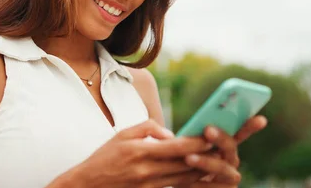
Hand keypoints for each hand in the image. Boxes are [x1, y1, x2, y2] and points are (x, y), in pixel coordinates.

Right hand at [47, 119, 212, 187]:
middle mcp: (147, 171)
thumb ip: (148, 128)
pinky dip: (190, 182)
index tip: (212, 135)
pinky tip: (200, 176)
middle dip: (206, 156)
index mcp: (140, 151)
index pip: (177, 147)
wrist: (87, 185)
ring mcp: (149, 186)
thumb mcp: (122, 134)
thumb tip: (170, 134)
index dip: (198, 142)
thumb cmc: (104, 157)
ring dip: (202, 170)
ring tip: (217, 161)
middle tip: (223, 147)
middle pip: (185, 164)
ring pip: (184, 179)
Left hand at [183, 115, 267, 186]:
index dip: (250, 126)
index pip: (239, 132)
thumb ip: (189, 139)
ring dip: (206, 162)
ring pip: (223, 168)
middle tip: (207, 129)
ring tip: (189, 158)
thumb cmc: (179, 162)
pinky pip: (214, 187)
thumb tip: (185, 130)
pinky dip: (200, 184)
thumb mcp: (182, 147)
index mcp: (223, 145)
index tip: (261, 119)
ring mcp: (229, 178)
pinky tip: (187, 183)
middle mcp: (230, 160)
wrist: (176, 181)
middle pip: (230, 146)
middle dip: (221, 137)